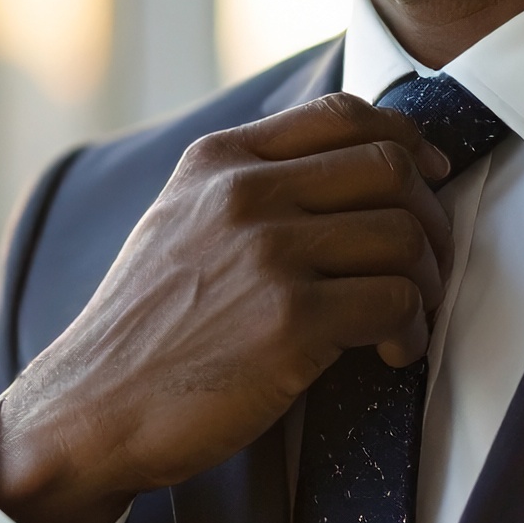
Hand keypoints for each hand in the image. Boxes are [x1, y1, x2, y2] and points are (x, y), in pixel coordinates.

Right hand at [0, 94, 454, 522]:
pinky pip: (396, 301)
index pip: (342, 114)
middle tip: (428, 263)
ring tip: (409, 317)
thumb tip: (343, 172)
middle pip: (389, 168)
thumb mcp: (178, 223)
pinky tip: (392, 352)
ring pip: (403, 235)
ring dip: (427, 281)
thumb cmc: (145, 329)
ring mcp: (268, 253)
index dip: (406, 139)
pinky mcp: (291, 320)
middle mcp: (243, 193)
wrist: (92, 408)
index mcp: (218, 161)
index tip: (430, 174)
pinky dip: (411, 330)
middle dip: (430, 216)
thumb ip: (244, 186)